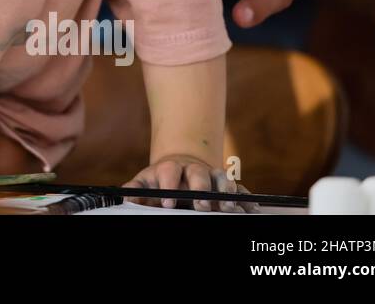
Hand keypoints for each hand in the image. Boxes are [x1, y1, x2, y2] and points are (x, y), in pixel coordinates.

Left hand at [123, 154, 257, 212]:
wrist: (181, 167)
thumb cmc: (160, 180)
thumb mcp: (146, 183)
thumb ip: (135, 190)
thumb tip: (123, 198)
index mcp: (170, 168)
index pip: (169, 172)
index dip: (169, 185)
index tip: (168, 203)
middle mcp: (192, 169)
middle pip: (198, 173)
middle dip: (200, 188)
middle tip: (200, 205)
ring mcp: (211, 175)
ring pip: (221, 176)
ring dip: (226, 190)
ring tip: (228, 207)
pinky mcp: (225, 184)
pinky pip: (238, 188)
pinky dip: (244, 197)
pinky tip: (250, 208)